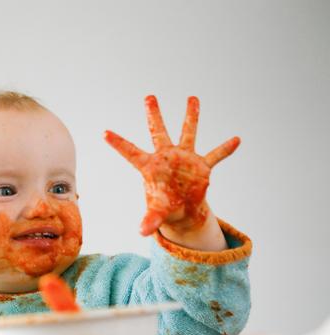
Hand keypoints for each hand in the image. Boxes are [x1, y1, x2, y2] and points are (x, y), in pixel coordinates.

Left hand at [105, 96, 239, 235]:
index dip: (118, 144)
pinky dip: (225, 149)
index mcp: (150, 167)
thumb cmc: (165, 207)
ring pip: (188, 133)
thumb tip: (142, 232)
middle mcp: (167, 157)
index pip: (131, 153)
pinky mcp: (201, 166)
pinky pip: (216, 155)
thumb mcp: (157, 213)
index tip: (104, 133)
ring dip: (191, 116)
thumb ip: (150, 220)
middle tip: (149, 97)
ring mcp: (185, 158)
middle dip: (154, 115)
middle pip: (158, 132)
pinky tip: (236, 140)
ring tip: (192, 98)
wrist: (182, 209)